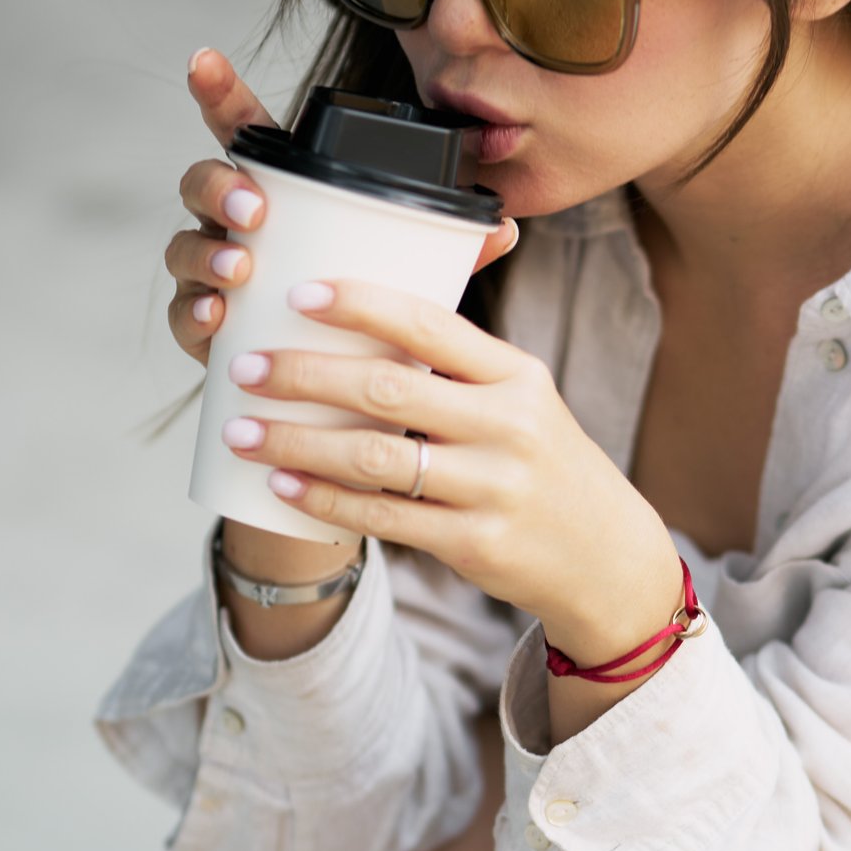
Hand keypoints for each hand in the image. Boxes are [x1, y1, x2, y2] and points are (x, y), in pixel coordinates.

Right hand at [161, 46, 517, 364]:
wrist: (346, 391)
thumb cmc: (369, 310)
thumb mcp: (410, 271)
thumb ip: (448, 246)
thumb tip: (503, 228)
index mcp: (281, 192)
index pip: (244, 131)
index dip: (219, 90)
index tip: (203, 57)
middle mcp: (235, 223)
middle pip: (204, 181)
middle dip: (221, 186)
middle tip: (255, 210)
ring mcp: (213, 271)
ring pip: (186, 244)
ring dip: (208, 250)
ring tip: (241, 267)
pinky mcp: (203, 326)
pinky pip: (183, 312)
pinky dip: (196, 312)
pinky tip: (217, 316)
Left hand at [165, 48, 520, 624]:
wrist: (608, 557)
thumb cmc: (544, 464)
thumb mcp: (524, 399)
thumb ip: (461, 361)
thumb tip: (374, 304)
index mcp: (516, 373)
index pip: (430, 324)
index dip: (359, 305)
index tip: (297, 293)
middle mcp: (508, 425)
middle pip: (388, 388)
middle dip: (304, 374)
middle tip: (244, 366)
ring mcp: (493, 487)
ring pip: (375, 456)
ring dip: (297, 441)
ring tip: (242, 430)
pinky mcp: (476, 544)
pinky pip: (383, 517)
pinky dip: (325, 499)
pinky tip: (283, 485)